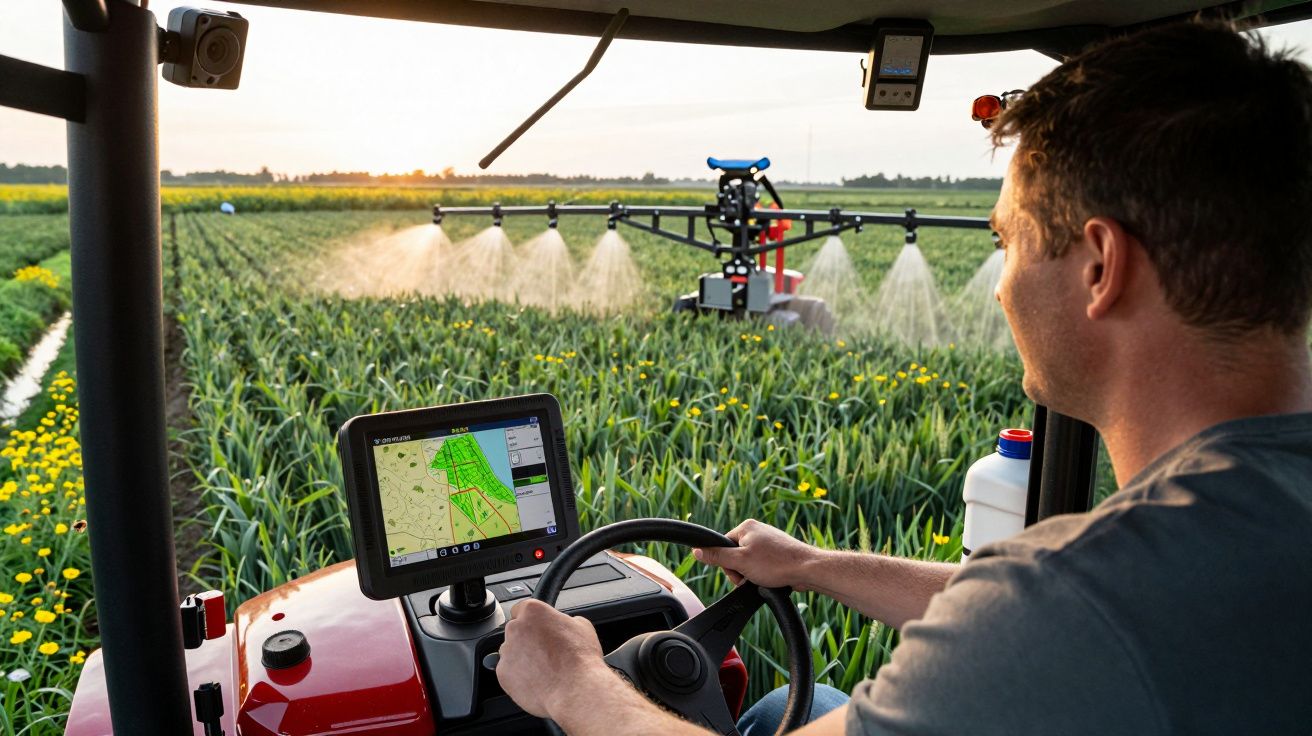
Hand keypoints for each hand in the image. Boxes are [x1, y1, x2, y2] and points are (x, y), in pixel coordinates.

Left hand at [497, 598, 610, 718]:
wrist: (575, 689)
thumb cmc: (580, 659)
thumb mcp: (582, 626)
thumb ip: (565, 620)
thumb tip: (564, 624)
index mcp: (533, 612)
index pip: (522, 608)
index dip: (533, 620)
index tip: (538, 628)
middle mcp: (516, 629)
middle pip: (516, 630)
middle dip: (527, 639)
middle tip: (545, 651)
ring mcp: (507, 652)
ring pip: (511, 652)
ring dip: (522, 657)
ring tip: (543, 668)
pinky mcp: (503, 674)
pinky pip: (508, 672)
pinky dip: (519, 676)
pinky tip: (537, 680)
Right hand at [692, 519, 822, 588]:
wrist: (808, 569)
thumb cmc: (776, 564)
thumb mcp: (740, 562)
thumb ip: (717, 556)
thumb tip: (697, 550)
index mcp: (746, 527)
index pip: (723, 545)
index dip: (727, 563)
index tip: (738, 573)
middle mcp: (757, 530)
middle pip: (735, 554)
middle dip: (740, 571)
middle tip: (751, 578)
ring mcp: (769, 541)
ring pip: (749, 561)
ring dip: (752, 574)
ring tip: (765, 579)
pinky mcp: (778, 552)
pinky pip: (762, 564)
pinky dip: (764, 574)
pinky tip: (772, 578)